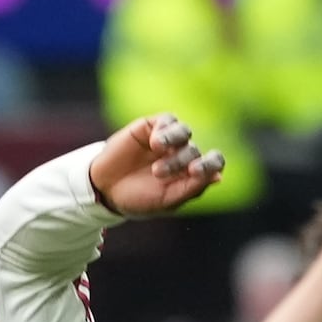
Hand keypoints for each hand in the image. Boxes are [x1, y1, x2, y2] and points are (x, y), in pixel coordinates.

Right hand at [88, 115, 228, 217]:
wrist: (103, 189)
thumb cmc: (137, 199)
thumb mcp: (166, 200)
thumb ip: (192, 188)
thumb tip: (218, 176)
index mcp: (190, 174)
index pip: (213, 162)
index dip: (211, 164)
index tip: (195, 171)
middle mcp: (182, 154)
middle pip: (195, 150)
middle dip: (178, 161)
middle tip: (157, 173)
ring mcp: (167, 140)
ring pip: (184, 131)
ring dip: (174, 139)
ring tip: (157, 148)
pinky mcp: (150, 127)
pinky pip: (167, 120)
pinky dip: (164, 128)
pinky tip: (154, 141)